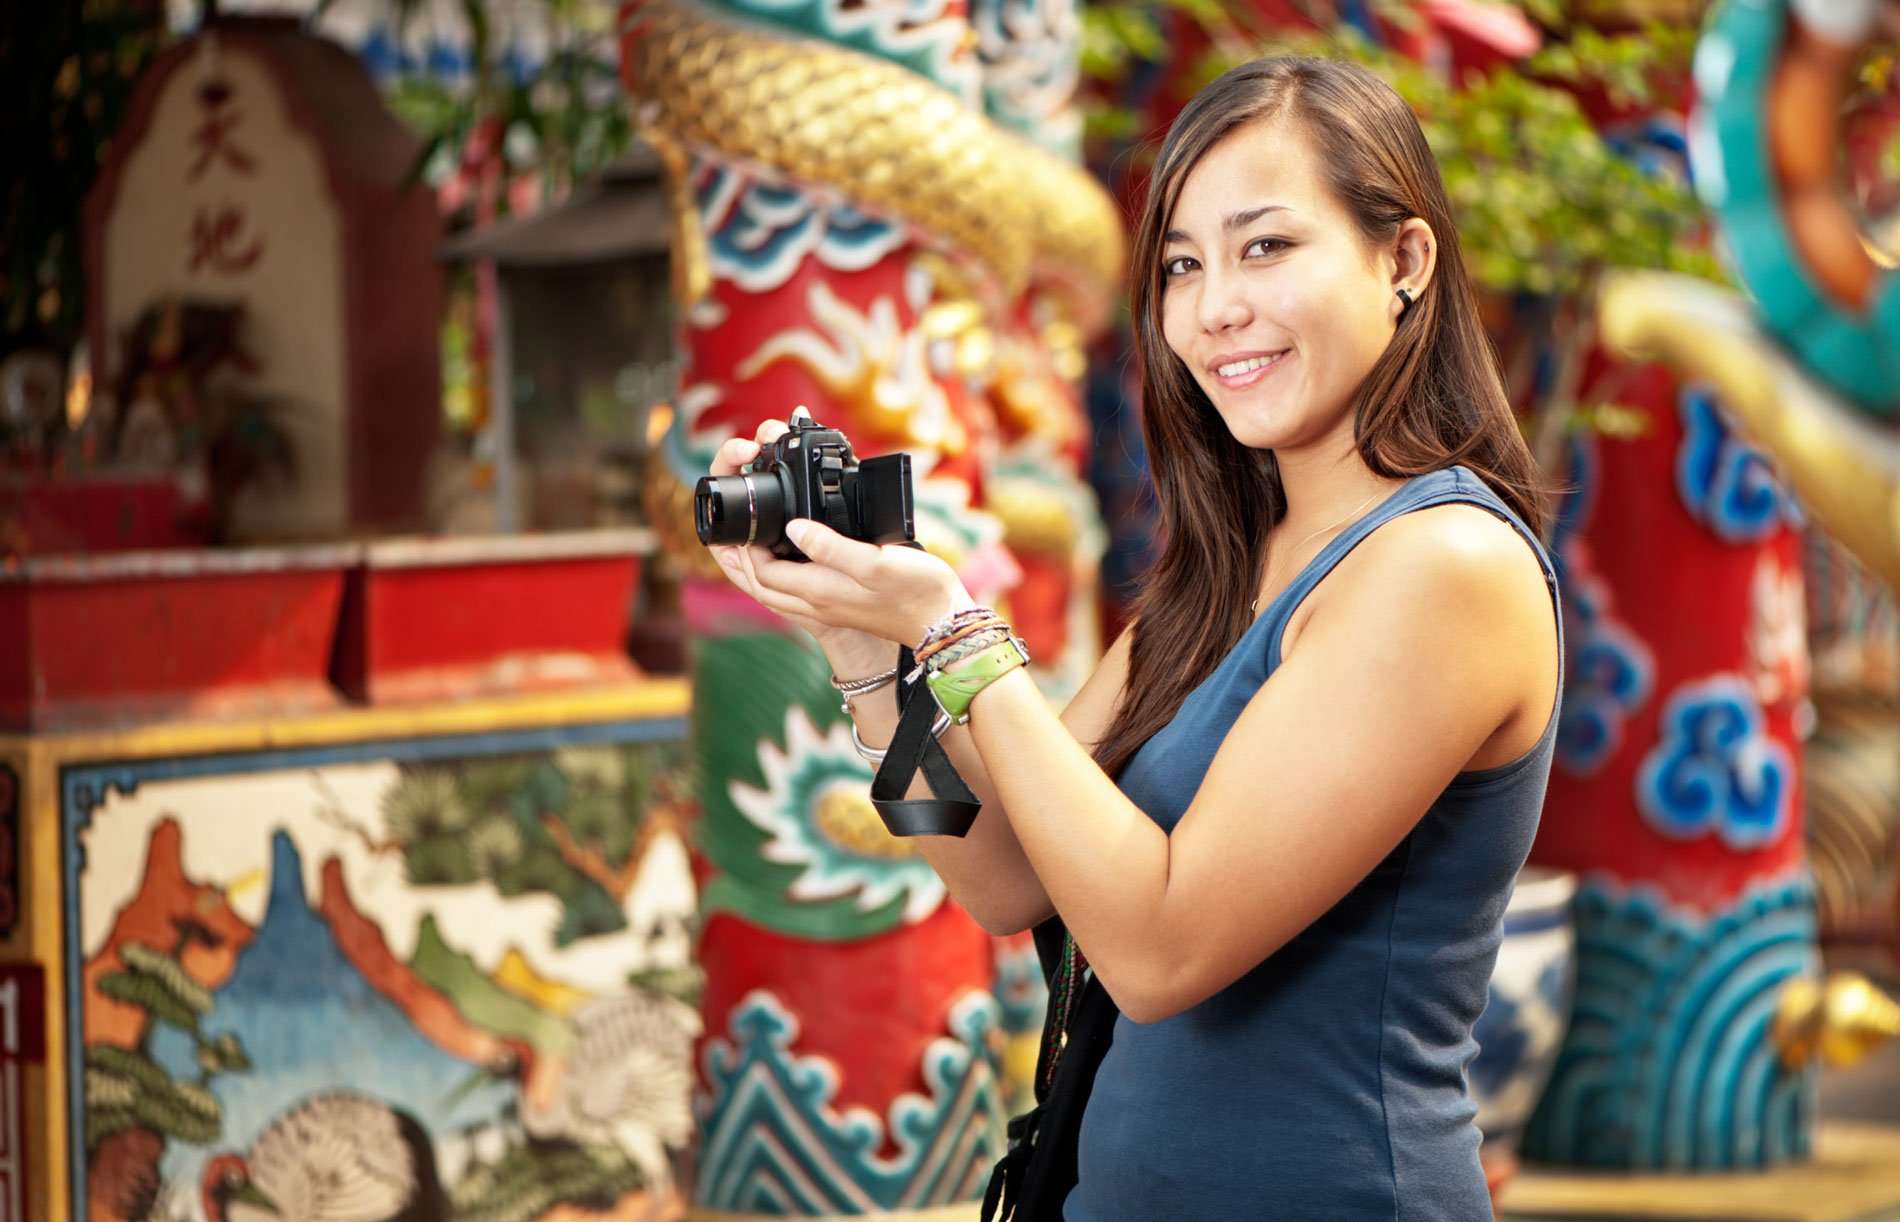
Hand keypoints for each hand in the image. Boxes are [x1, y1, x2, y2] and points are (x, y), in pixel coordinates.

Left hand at [708, 421, 970, 649]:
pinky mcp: (842, 607)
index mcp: (819, 592)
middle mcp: (817, 605)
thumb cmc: (917, 591)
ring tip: (751, 546)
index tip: (750, 519)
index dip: (748, 547)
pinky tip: (792, 559)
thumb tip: (793, 527)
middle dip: (742, 562)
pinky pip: (795, 596)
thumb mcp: (875, 562)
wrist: (943, 623)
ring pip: (776, 595)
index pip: (763, 573)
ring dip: (758, 572)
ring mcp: (829, 609)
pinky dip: (781, 578)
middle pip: (761, 588)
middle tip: (736, 533)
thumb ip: (830, 546)